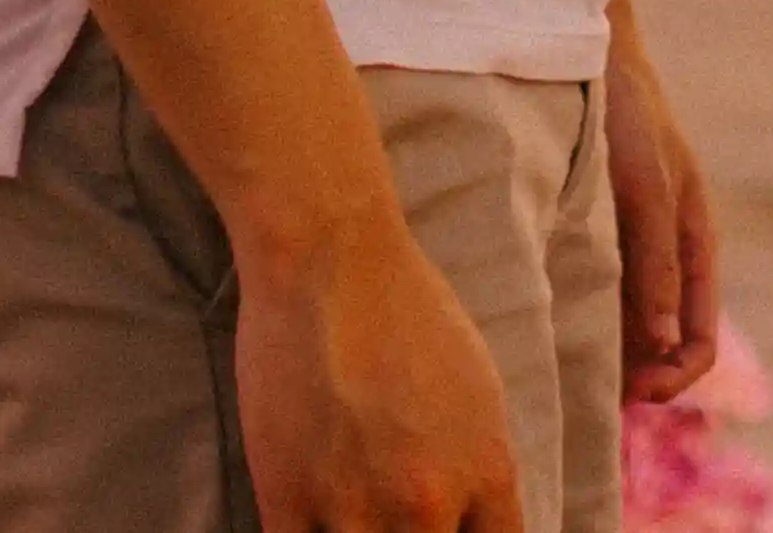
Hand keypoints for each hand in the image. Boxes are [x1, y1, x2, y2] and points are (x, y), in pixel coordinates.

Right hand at [234, 206, 526, 532]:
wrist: (331, 264)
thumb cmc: (411, 312)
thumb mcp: (481, 392)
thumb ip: (478, 470)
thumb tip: (470, 521)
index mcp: (487, 473)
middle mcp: (427, 505)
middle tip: (394, 523)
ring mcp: (354, 509)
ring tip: (353, 519)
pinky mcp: (285, 501)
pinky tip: (309, 523)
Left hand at [606, 0, 723, 405]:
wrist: (588, 50)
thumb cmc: (626, 113)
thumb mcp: (646, 185)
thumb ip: (656, 260)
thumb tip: (664, 342)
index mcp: (694, 243)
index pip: (699, 340)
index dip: (675, 378)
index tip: (634, 395)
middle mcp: (668, 252)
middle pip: (666, 344)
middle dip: (640, 380)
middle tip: (594, 402)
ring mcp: (634, 243)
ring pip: (633, 327)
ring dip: (612, 359)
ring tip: (568, 380)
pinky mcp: (599, 230)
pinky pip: (603, 297)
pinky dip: (590, 326)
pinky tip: (553, 334)